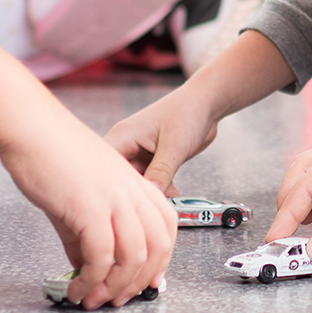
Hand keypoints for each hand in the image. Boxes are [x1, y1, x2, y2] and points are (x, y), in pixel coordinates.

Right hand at [0, 111, 179, 308]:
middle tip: (118, 299)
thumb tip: (84, 263)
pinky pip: (101, 256)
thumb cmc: (51, 149)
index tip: (146, 282)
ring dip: (116, 288)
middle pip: (157, 246)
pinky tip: (78, 288)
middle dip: (140, 281)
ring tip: (94, 300)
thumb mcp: (79, 192)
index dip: (161, 259)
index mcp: (135, 181)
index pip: (166, 225)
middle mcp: (131, 190)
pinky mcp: (90, 208)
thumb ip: (84, 231)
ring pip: (134, 256)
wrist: (30, 126)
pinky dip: (92, 280)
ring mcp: (114, 198)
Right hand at [105, 29, 296, 190]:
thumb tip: (150, 196)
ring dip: (149, 193)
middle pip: (118, 178)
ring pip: (136, 182)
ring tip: (163, 202)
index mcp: (123, 136)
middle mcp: (127, 145)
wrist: (207, 104)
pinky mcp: (152, 160)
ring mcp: (139, 154)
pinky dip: (160, 189)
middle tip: (147, 208)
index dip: (107, 187)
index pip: (104, 166)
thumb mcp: (174, 146)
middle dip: (133, 194)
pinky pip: (150, 181)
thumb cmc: (187, 112)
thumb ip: (161, 172)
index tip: (118, 205)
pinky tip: (172, 194)